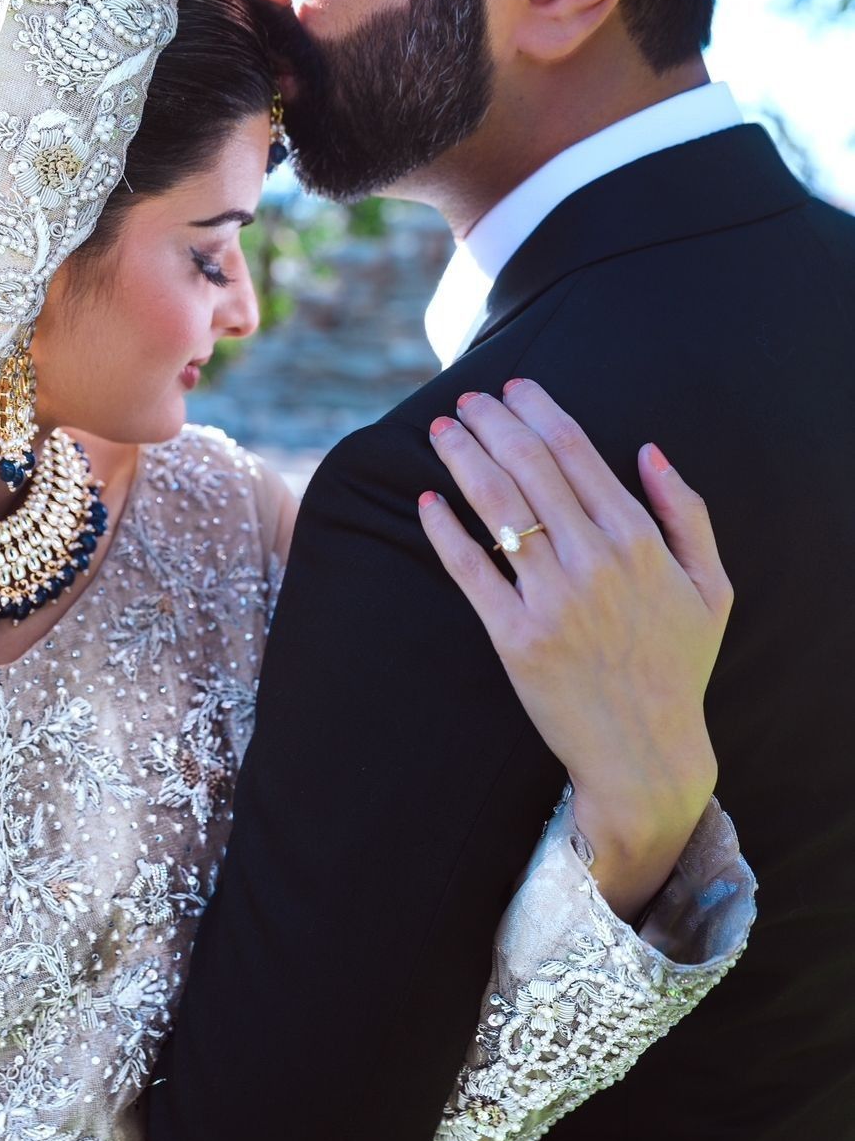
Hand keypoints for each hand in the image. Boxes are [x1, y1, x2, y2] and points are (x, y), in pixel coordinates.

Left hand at [419, 381, 731, 919]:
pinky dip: (445, 531)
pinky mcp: (515, 639)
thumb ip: (687, 513)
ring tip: (441, 430)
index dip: (539, 411)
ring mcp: (552, 600)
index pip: (577, 452)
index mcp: (639, 542)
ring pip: (496, 507)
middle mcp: (594, 562)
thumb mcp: (711, 588)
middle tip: (466, 399)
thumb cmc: (677, 667)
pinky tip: (427, 501)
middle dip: (491, 423)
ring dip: (463, 458)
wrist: (646, 752)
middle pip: (529, 467)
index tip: (513, 388)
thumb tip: (649, 450)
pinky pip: (471, 572)